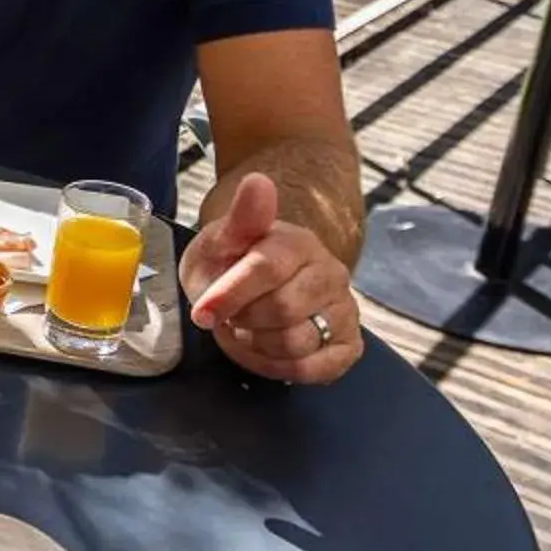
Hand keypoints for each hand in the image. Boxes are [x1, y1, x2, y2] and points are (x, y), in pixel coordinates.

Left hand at [181, 173, 362, 384]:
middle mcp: (330, 274)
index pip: (267, 269)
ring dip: (256, 345)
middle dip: (243, 320)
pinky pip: (312, 368)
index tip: (203, 311)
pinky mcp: (347, 343)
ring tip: (246, 328)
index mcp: (298, 242)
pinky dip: (278, 366)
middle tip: (230, 314)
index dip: (231, 294)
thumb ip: (241, 218)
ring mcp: (343, 309)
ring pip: (296, 343)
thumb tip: (258, 182)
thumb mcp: (222, 240)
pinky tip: (264, 350)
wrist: (256, 285)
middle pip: (282, 311)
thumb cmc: (233, 263)